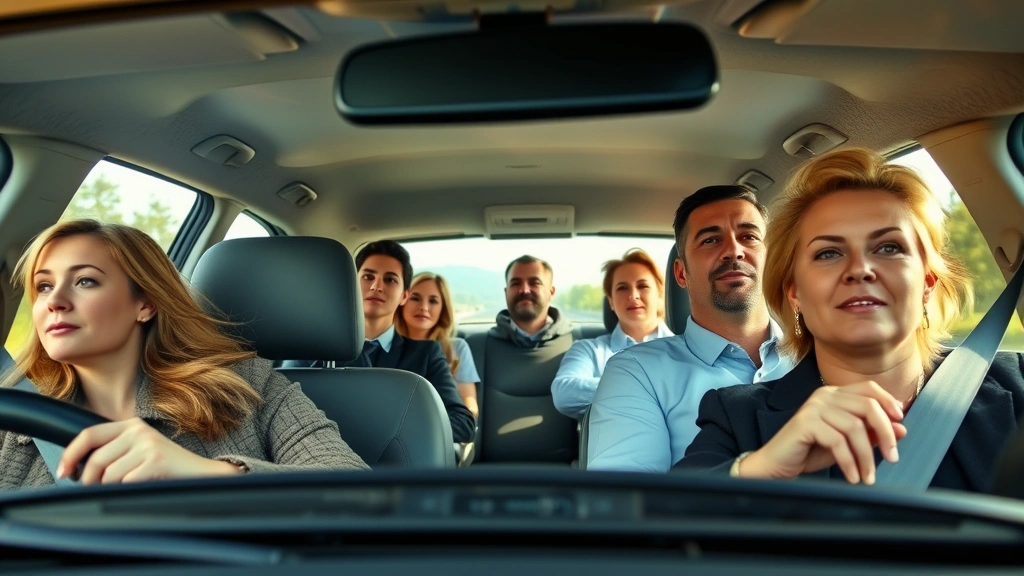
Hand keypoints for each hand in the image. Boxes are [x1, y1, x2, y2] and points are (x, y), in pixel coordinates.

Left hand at [57, 417, 243, 484]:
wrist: (202, 474)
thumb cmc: (166, 468)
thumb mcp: (139, 451)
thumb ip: (114, 451)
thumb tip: (77, 467)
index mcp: (131, 425)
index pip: (89, 434)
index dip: (71, 454)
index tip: (64, 472)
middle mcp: (138, 430)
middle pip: (95, 459)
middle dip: (89, 481)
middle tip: (94, 490)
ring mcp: (148, 444)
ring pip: (109, 474)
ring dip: (110, 488)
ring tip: (125, 489)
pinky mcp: (155, 461)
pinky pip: (125, 483)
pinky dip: (127, 491)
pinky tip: (139, 489)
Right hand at [740, 381, 907, 484]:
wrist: (777, 465)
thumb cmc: (810, 451)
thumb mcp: (847, 443)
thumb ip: (871, 434)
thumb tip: (901, 430)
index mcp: (834, 394)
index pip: (869, 388)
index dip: (889, 403)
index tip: (901, 425)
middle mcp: (824, 396)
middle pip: (868, 406)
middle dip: (886, 434)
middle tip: (893, 458)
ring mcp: (813, 407)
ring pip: (855, 428)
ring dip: (866, 457)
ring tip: (868, 477)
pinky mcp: (805, 423)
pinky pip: (838, 442)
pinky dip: (849, 463)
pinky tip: (852, 477)